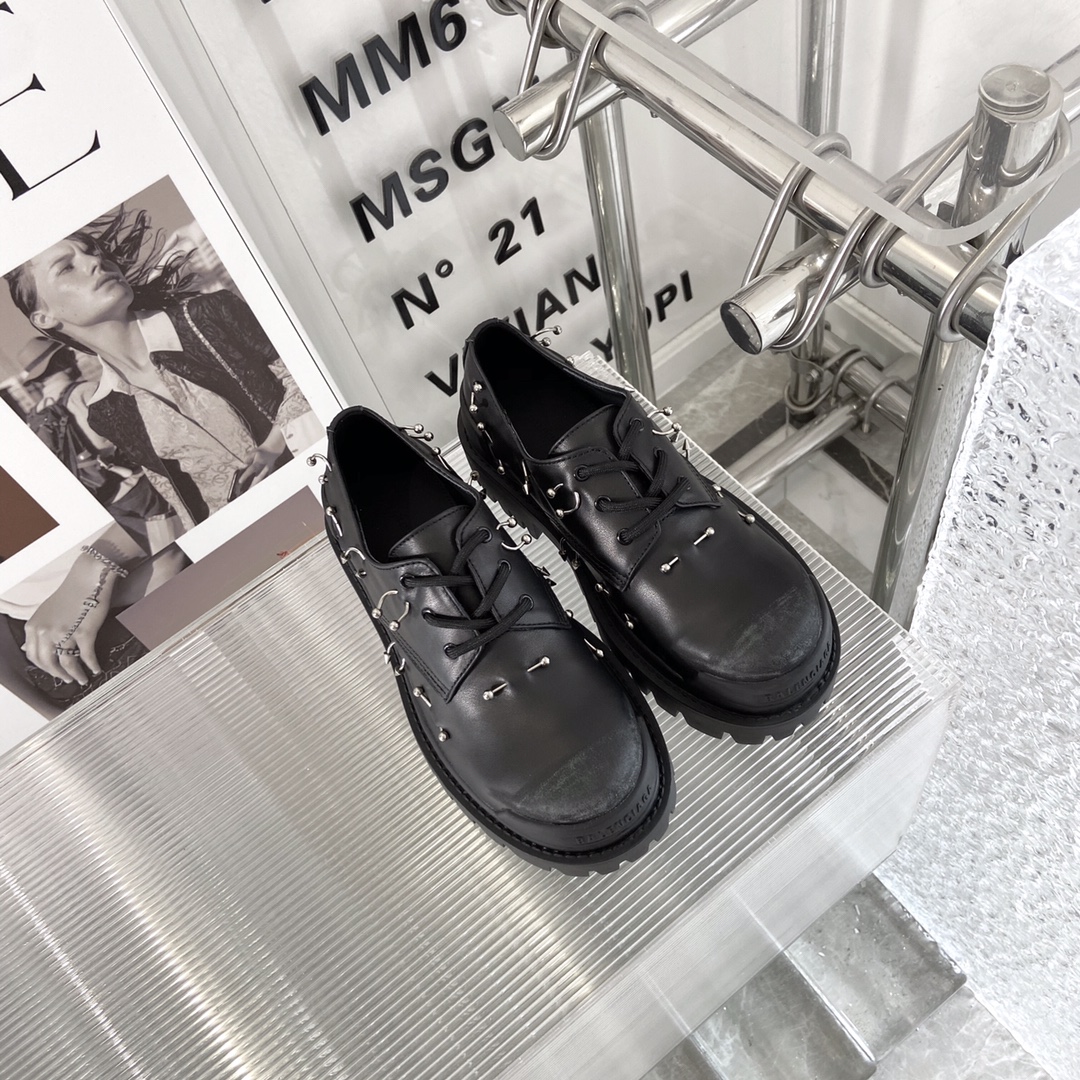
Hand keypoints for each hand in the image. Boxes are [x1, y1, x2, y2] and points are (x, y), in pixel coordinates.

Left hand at [23, 560, 117, 684]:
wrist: (89, 579)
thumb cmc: (71, 592)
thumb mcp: (46, 612)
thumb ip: (38, 629)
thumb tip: (31, 647)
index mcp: (33, 627)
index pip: (33, 656)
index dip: (44, 668)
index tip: (54, 672)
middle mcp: (45, 632)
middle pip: (48, 663)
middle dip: (59, 675)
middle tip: (68, 680)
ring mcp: (64, 634)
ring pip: (67, 663)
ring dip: (75, 674)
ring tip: (82, 679)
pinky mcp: (84, 634)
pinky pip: (86, 656)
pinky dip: (92, 665)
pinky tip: (96, 669)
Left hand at [233, 425, 286, 495]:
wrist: (272, 450)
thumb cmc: (260, 452)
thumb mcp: (252, 452)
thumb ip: (247, 460)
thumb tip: (242, 467)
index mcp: (259, 462)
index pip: (251, 469)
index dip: (245, 476)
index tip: (240, 482)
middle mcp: (264, 467)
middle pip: (258, 478)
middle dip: (252, 486)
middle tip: (246, 493)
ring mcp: (268, 471)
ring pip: (262, 481)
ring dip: (256, 487)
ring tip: (250, 493)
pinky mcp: (270, 473)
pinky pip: (265, 481)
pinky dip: (261, 485)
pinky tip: (256, 490)